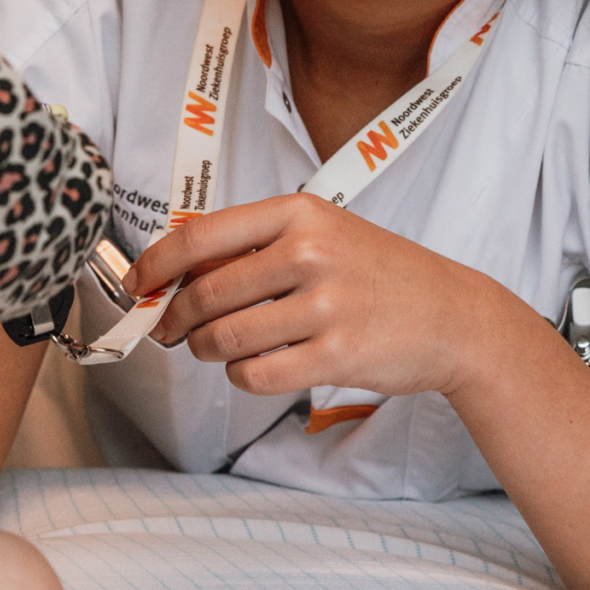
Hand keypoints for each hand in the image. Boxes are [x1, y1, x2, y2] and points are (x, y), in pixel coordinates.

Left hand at [124, 193, 545, 399]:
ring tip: (217, 348)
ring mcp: (325, 305)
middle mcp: (310, 253)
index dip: (154, 265)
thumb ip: (255, 246)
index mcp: (300, 213)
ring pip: (223, 338)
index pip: (200, 236)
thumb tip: (174, 273)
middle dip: (175, 319)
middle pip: (204, 293)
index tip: (136, 285)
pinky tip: (256, 366)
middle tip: (170, 330)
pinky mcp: (336, 355)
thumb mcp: (323, 233)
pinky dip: (242, 377)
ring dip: (206, 351)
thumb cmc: (379, 274)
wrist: (453, 316)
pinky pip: (254, 375)